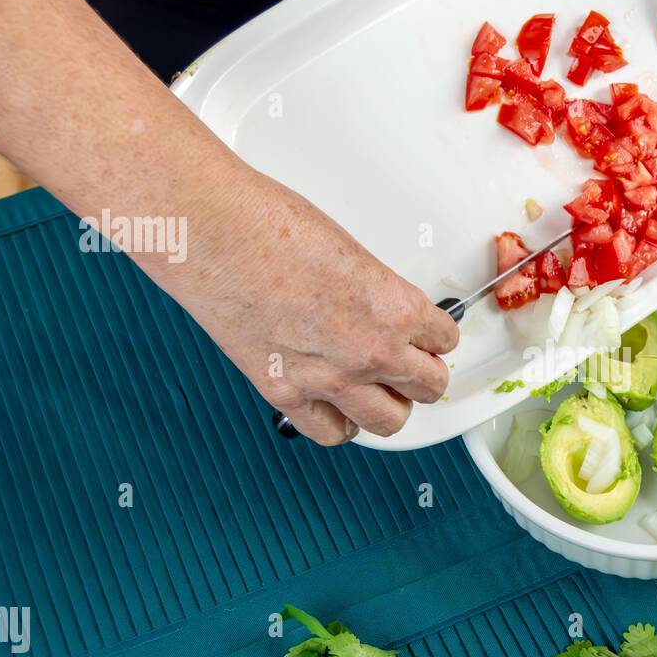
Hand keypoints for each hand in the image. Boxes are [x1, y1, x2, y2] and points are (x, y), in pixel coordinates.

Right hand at [173, 172, 458, 445]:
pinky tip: (338, 407)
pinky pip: (333, 433)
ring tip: (380, 390)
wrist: (213, 233)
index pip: (443, 339)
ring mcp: (330, 379)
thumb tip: (381, 309)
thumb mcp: (350, 251)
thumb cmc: (269, 224)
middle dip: (422, 374)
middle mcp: (371, 350)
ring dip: (390, 405)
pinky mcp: (286, 394)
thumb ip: (375, 292)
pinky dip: (341, 424)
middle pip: (428, 386)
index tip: (427, 337)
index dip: (435, 336)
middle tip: (409, 364)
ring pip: (390, 420)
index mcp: (396, 307)